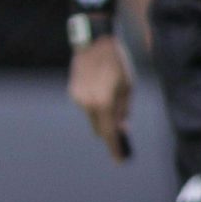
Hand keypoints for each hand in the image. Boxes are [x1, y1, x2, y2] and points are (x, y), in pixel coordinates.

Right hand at [67, 37, 133, 160]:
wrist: (94, 42)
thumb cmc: (117, 63)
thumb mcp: (127, 86)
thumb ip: (123, 111)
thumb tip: (121, 129)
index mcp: (104, 102)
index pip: (108, 133)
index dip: (115, 148)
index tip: (120, 160)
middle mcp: (88, 103)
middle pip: (98, 128)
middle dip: (109, 131)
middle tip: (121, 132)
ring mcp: (78, 97)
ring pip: (92, 116)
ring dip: (101, 115)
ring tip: (111, 98)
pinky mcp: (73, 91)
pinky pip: (86, 105)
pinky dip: (94, 104)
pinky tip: (100, 89)